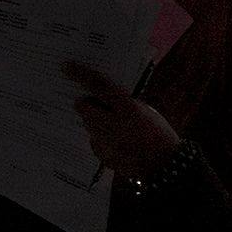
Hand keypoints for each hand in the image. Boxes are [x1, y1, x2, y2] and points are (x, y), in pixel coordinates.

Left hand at [66, 64, 181, 176]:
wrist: (165, 165)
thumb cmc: (158, 133)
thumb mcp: (145, 111)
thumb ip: (123, 102)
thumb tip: (101, 94)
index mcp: (128, 109)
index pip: (99, 86)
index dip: (81, 75)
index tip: (66, 66)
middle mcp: (112, 125)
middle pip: (83, 107)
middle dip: (87, 103)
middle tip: (98, 104)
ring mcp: (104, 142)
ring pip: (87, 123)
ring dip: (95, 121)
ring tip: (116, 127)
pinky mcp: (100, 154)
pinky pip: (93, 139)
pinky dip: (100, 138)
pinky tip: (117, 142)